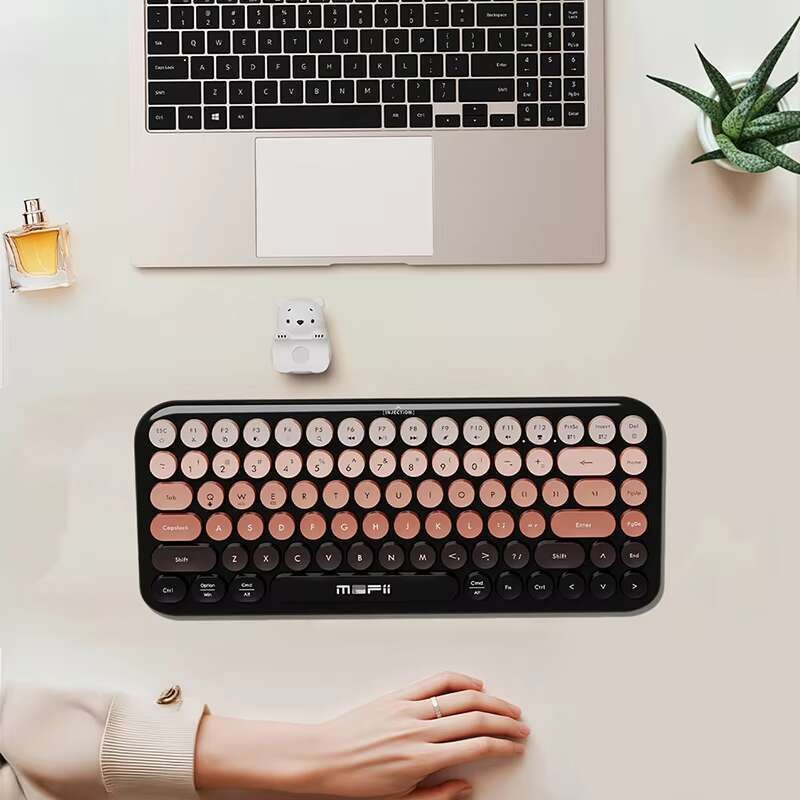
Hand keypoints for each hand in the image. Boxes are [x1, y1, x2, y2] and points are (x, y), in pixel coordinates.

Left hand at [196, 672, 528, 798]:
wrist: (321, 759)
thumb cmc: (354, 783)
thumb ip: (438, 794)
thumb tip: (466, 785)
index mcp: (422, 760)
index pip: (477, 747)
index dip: (503, 745)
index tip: (515, 746)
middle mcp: (419, 730)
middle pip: (476, 720)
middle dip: (505, 722)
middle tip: (520, 727)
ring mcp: (408, 709)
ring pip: (461, 698)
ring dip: (490, 701)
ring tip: (506, 706)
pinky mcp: (396, 696)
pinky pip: (433, 682)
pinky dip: (458, 679)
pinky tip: (473, 684)